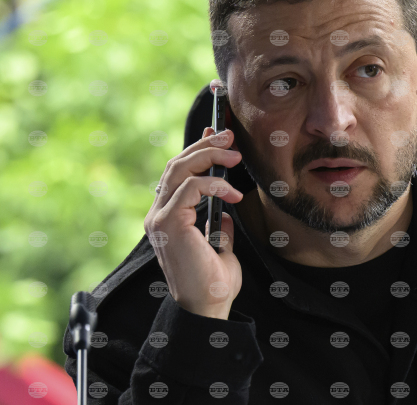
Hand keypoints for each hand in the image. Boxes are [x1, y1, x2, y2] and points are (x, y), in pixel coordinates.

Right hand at [143, 125, 243, 319]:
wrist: (208, 307)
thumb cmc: (214, 282)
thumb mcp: (221, 245)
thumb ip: (218, 224)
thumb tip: (226, 209)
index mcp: (168, 217)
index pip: (178, 173)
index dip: (197, 148)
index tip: (217, 132)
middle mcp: (158, 214)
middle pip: (177, 164)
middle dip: (205, 145)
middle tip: (230, 136)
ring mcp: (159, 218)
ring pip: (179, 169)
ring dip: (210, 155)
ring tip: (236, 156)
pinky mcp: (168, 223)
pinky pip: (190, 187)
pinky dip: (214, 184)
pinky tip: (233, 193)